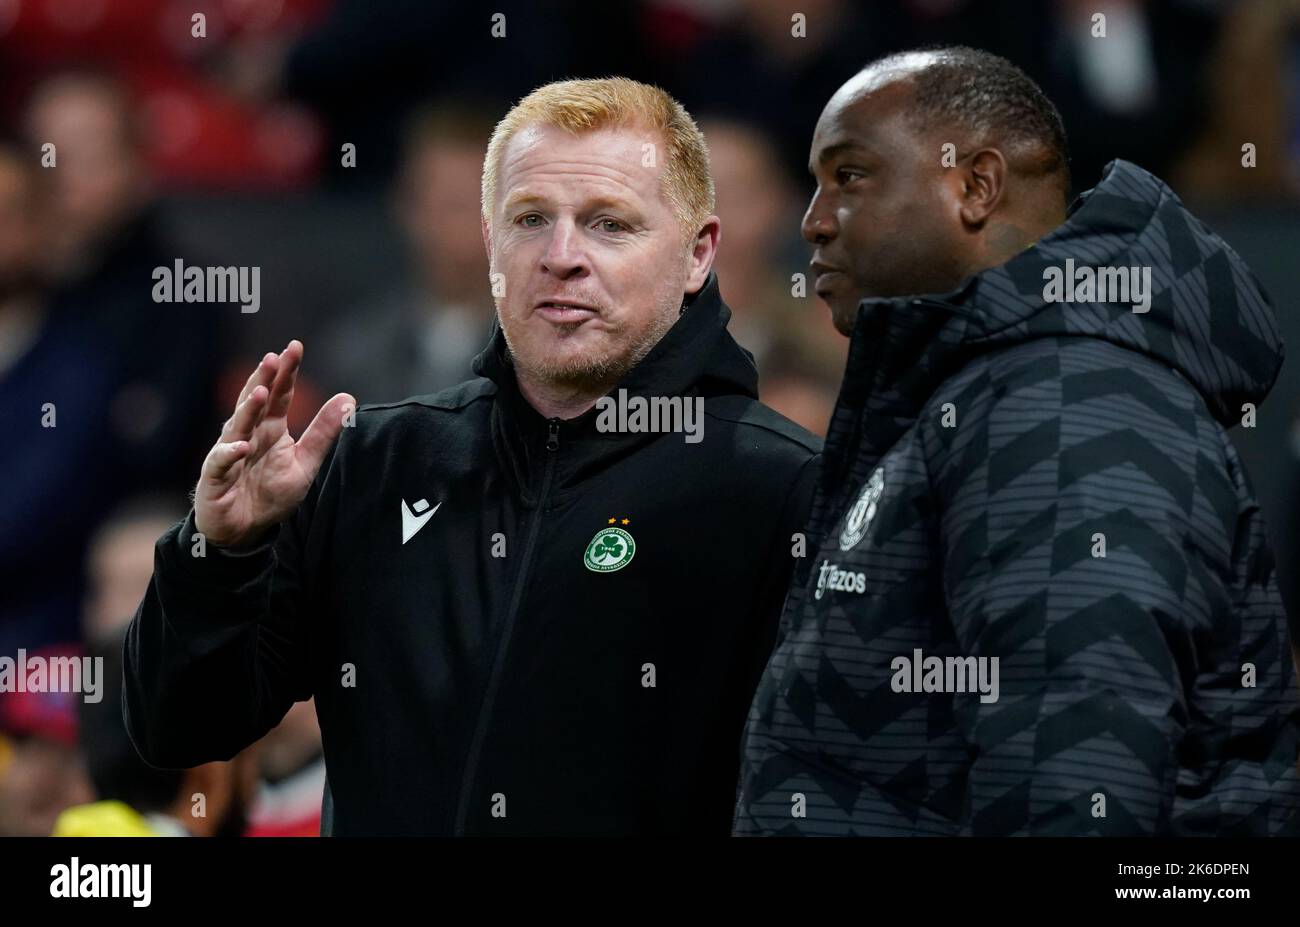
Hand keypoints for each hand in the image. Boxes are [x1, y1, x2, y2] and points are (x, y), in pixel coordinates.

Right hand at [194, 340, 353, 546]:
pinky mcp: (215, 477)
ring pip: (237, 426)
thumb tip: (348, 399)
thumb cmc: (270, 492)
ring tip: (259, 392)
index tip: (295, 347)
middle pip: (255, 402)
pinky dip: (229, 453)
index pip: (279, 395)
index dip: (286, 372)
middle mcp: (248, 434)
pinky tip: (240, 446)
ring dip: (247, 410)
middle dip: (264, 379)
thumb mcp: (305, 463)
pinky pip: (221, 462)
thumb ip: (323, 433)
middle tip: (274, 357)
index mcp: (270, 428)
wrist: (243, 529)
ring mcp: (228, 452)